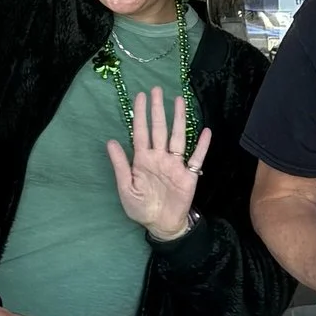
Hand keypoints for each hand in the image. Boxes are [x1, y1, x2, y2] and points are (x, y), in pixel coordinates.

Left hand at [107, 84, 209, 241]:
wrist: (160, 225)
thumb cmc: (141, 208)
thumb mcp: (126, 187)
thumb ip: (120, 164)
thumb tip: (110, 141)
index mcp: (142, 160)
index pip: (140, 132)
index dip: (139, 114)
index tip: (140, 97)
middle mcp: (159, 157)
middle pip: (159, 129)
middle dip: (157, 109)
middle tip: (157, 90)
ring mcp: (175, 164)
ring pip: (177, 137)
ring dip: (178, 119)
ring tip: (179, 101)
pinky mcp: (189, 175)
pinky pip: (196, 157)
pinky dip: (201, 145)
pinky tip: (205, 131)